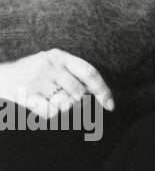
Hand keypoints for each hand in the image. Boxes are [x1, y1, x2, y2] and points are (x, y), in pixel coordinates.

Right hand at [0, 49, 114, 118]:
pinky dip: (50, 114)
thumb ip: (72, 75)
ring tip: (53, 103)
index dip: (103, 90)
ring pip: (67, 104)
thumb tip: (98, 96)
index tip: (110, 106)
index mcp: (60, 56)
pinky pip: (51, 112)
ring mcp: (39, 79)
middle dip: (81, 105)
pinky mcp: (27, 94)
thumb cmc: (31, 74)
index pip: (89, 73)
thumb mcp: (51, 65)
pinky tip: (43, 108)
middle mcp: (51, 65)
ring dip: (64, 110)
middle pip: (79, 92)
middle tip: (73, 106)